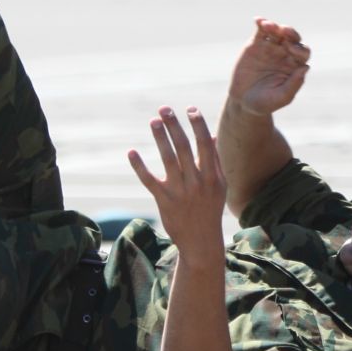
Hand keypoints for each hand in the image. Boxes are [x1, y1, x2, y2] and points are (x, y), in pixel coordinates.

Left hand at [128, 107, 227, 251]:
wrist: (201, 241)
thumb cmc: (210, 209)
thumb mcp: (219, 186)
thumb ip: (214, 161)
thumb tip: (210, 136)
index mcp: (212, 176)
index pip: (204, 144)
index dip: (197, 125)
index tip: (190, 109)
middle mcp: (196, 182)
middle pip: (184, 147)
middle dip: (174, 125)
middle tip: (164, 109)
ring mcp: (179, 191)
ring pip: (168, 159)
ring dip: (160, 138)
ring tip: (153, 121)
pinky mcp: (164, 200)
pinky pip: (149, 180)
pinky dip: (139, 166)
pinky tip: (131, 152)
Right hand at [228, 18, 310, 115]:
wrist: (243, 101)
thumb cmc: (265, 103)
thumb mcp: (280, 98)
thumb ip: (294, 84)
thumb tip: (306, 67)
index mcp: (295, 66)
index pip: (303, 52)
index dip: (300, 49)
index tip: (291, 51)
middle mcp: (285, 54)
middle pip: (293, 38)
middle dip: (291, 33)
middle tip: (284, 33)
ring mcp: (271, 48)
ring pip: (278, 31)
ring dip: (275, 26)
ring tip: (268, 26)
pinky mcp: (256, 44)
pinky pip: (261, 30)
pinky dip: (261, 23)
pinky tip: (258, 20)